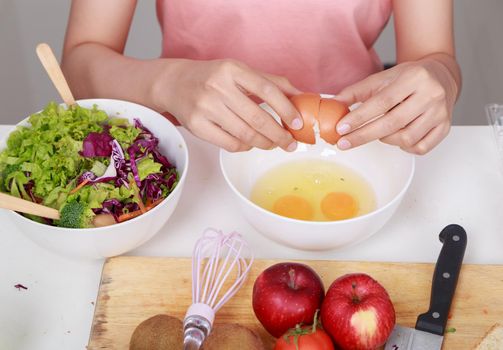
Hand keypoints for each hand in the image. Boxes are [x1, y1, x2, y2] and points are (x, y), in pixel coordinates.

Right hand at [155, 59, 302, 151]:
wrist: (175, 84)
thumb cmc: (213, 78)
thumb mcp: (240, 72)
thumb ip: (270, 83)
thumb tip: (302, 96)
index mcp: (232, 70)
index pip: (267, 90)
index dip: (286, 109)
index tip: (298, 123)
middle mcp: (217, 87)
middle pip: (257, 118)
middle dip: (279, 135)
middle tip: (290, 143)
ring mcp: (205, 107)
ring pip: (245, 135)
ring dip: (264, 143)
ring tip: (272, 144)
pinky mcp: (196, 125)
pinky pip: (230, 144)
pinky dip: (245, 147)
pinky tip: (249, 143)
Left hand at [334, 56, 458, 154]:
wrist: (441, 76)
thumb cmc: (408, 78)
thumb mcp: (382, 78)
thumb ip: (356, 92)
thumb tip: (333, 104)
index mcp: (414, 78)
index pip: (382, 102)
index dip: (359, 117)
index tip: (341, 128)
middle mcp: (431, 95)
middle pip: (392, 123)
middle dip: (364, 135)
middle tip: (344, 143)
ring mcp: (440, 113)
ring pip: (406, 138)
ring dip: (385, 139)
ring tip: (378, 131)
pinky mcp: (445, 127)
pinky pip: (420, 147)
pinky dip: (404, 146)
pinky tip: (398, 137)